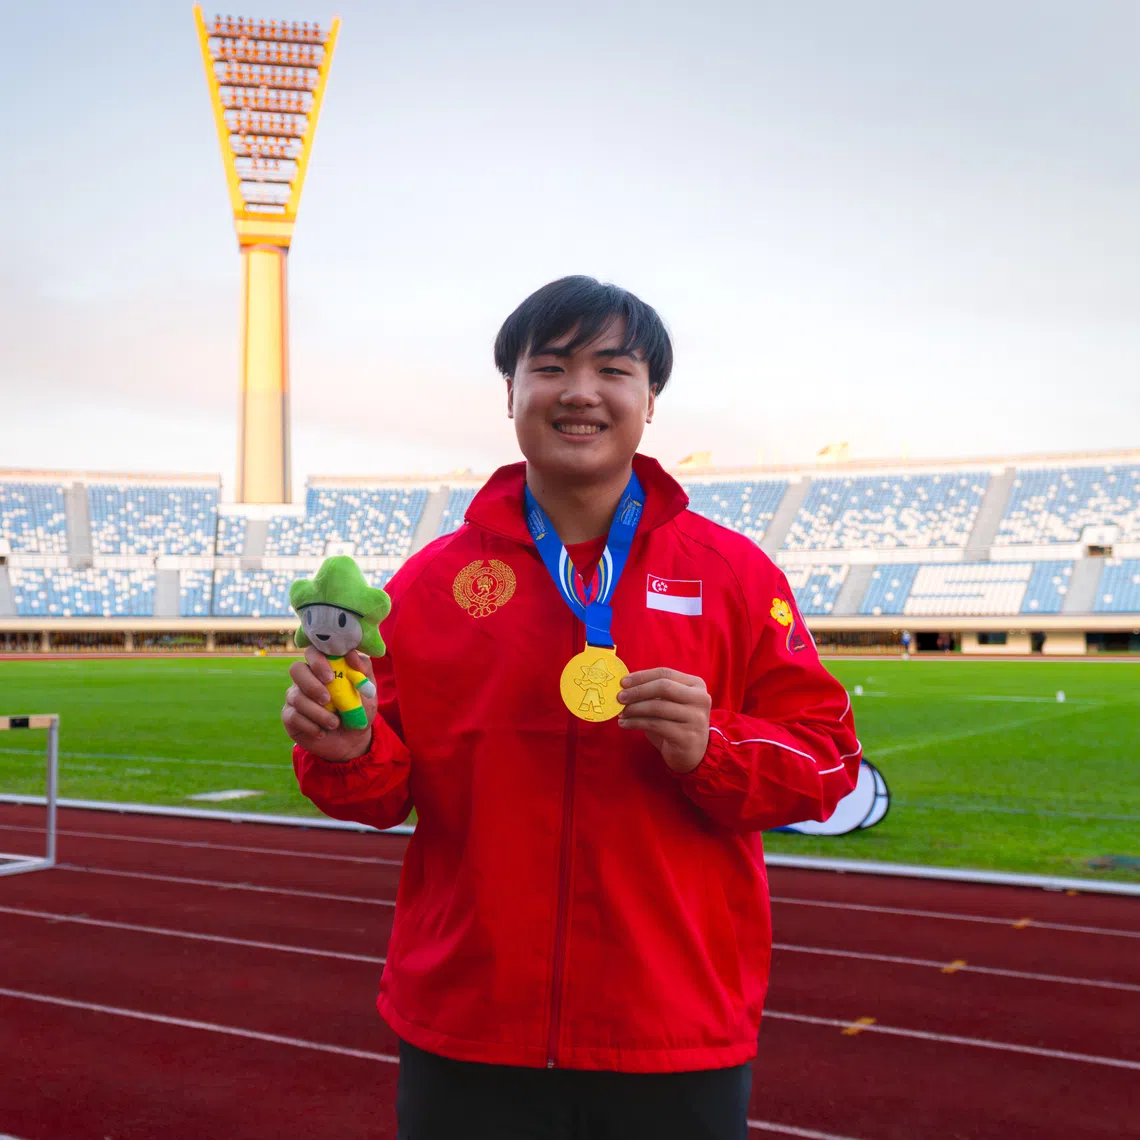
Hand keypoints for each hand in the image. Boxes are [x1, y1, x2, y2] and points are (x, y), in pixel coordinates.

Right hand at [282, 647, 376, 761]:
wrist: (353, 740)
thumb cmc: (360, 709)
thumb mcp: (368, 690)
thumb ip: (364, 670)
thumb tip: (351, 655)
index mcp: (325, 667)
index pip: (313, 652)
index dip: (317, 661)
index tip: (330, 677)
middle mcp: (306, 678)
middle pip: (296, 669)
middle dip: (311, 684)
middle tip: (327, 698)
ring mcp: (296, 696)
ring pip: (296, 696)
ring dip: (317, 712)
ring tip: (334, 724)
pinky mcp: (290, 716)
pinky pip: (293, 716)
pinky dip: (310, 725)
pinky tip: (322, 732)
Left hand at [617, 667, 710, 774]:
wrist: (691, 755)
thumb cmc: (675, 724)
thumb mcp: (668, 703)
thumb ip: (653, 693)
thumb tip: (624, 687)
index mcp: (696, 684)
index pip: (665, 673)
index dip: (642, 676)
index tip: (622, 682)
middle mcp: (700, 699)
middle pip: (663, 687)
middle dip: (637, 691)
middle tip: (619, 698)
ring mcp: (696, 718)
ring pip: (657, 707)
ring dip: (634, 709)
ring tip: (621, 713)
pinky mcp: (687, 737)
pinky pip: (655, 725)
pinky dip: (635, 723)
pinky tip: (624, 724)